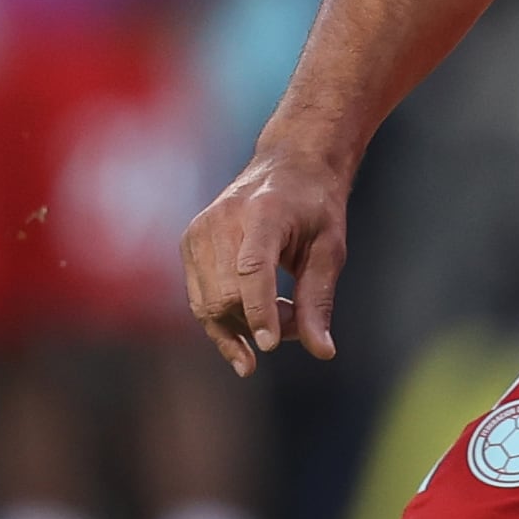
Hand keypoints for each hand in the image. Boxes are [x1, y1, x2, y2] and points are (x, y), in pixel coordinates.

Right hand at [183, 141, 351, 376]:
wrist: (287, 166)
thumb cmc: (315, 207)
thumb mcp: (329, 250)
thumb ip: (319, 300)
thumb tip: (323, 351)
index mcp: (263, 213)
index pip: (252, 269)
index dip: (259, 311)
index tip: (270, 346)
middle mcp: (222, 220)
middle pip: (226, 294)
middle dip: (259, 324)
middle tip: (296, 325)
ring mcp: (199, 231)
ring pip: (207, 304)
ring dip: (243, 327)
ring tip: (282, 319)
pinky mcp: (189, 243)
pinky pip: (200, 299)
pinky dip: (226, 320)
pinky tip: (257, 322)